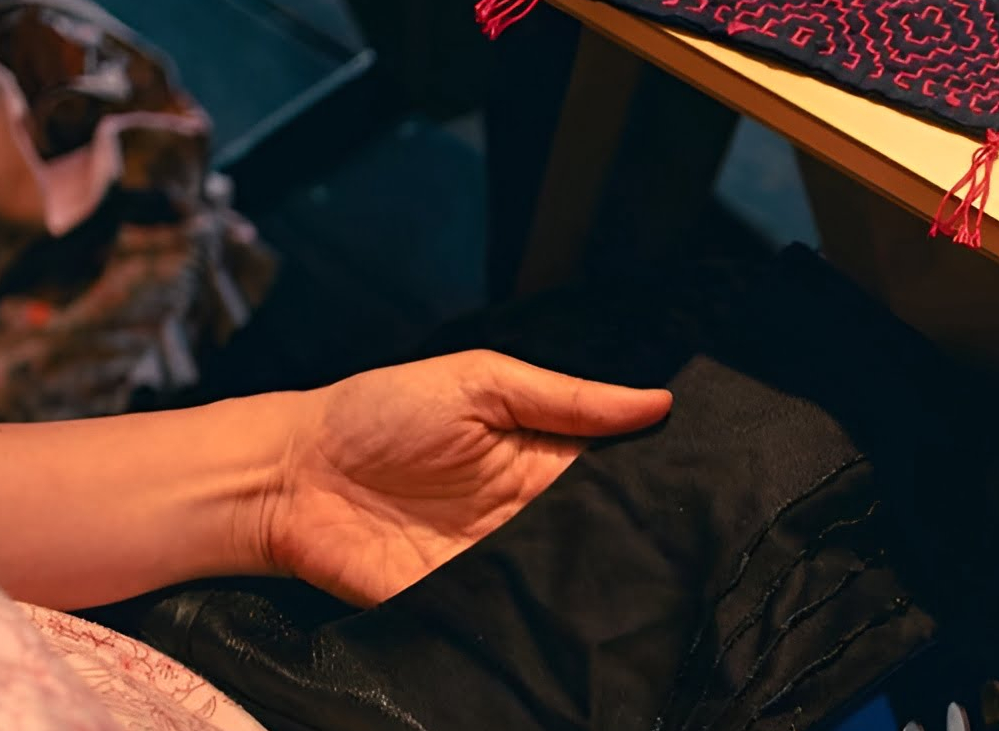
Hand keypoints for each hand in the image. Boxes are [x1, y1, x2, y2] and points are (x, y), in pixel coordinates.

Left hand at [259, 350, 671, 605]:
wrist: (291, 474)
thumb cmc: (380, 410)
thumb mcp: (480, 380)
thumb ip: (565, 399)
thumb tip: (657, 402)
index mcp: (538, 456)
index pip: (615, 476)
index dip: (657, 483)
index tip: (707, 487)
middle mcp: (527, 515)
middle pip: (600, 536)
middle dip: (639, 543)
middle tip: (692, 546)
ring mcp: (496, 565)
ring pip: (567, 582)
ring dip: (597, 582)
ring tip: (652, 585)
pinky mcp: (461, 605)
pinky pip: (516, 617)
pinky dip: (545, 618)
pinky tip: (579, 615)